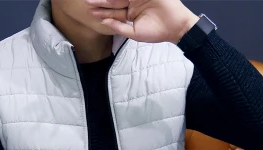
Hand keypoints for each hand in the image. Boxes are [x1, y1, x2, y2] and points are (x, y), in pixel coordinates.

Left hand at [85, 0, 199, 43]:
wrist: (174, 26)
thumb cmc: (156, 32)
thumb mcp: (134, 33)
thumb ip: (119, 28)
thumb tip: (105, 22)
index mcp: (130, 14)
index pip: (114, 12)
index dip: (102, 12)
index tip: (91, 12)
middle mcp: (133, 4)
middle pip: (114, 1)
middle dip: (101, 2)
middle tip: (87, 1)